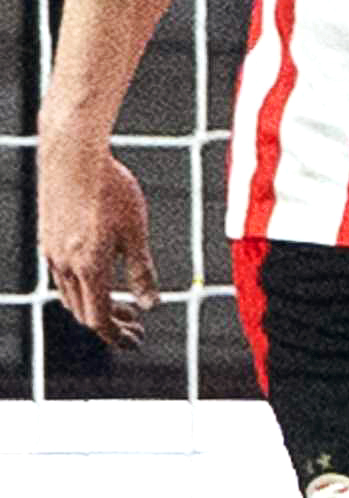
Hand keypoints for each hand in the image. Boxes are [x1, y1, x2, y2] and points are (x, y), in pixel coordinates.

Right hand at [37, 131, 151, 347]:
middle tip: (137, 325)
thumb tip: (151, 304)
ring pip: (71, 295)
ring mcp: (51, 252)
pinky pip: (63, 275)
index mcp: (88, 267)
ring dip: (97, 305)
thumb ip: (141, 271)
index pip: (99, 319)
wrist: (72, 156)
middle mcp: (64, 265)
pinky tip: (102, 275)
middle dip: (111, 323)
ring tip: (125, 303)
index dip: (118, 335)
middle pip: (83, 311)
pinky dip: (83, 286)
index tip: (137, 341)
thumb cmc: (111, 190)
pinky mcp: (48, 239)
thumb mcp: (136, 232)